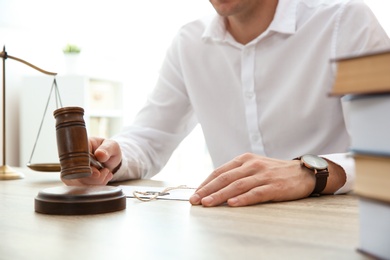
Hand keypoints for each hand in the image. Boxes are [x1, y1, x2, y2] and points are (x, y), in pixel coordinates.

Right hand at [61, 137, 121, 185]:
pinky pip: (84, 187)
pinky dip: (97, 185)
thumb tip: (100, 154)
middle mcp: (73, 159)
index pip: (75, 159)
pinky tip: (105, 177)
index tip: (97, 173)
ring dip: (97, 182)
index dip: (85, 169)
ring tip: (106, 172)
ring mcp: (74, 170)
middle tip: (106, 171)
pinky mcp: (78, 180)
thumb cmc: (109, 149)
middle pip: (75, 174)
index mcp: (79, 147)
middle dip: (93, 179)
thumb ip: (107, 149)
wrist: (110, 159)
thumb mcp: (112, 146)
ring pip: (80, 183)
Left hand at [189, 153, 315, 206]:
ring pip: (237, 186)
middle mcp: (252, 165)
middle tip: (195, 200)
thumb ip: (237, 173)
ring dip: (220, 195)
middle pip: (225, 178)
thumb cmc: (274, 172)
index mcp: (244, 159)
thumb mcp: (254, 166)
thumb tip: (214, 187)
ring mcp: (263, 175)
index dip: (206, 183)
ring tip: (208, 204)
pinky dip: (242, 199)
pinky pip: (255, 193)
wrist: (303, 173)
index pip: (220, 171)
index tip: (195, 193)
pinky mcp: (274, 186)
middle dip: (208, 190)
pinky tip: (232, 203)